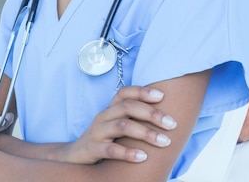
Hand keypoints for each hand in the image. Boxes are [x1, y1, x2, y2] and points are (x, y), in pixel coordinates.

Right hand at [51, 86, 177, 163]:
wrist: (76, 156)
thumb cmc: (105, 139)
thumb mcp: (117, 125)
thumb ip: (135, 119)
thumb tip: (167, 118)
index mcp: (111, 108)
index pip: (125, 92)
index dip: (143, 91)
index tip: (162, 96)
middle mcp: (104, 116)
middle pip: (128, 107)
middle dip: (152, 114)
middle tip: (172, 124)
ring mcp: (97, 132)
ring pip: (122, 126)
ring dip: (146, 133)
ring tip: (164, 142)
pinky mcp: (92, 149)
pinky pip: (111, 149)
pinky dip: (128, 153)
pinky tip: (143, 157)